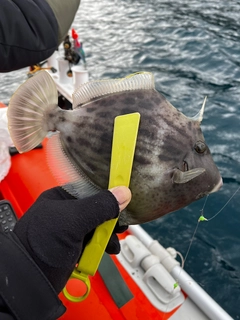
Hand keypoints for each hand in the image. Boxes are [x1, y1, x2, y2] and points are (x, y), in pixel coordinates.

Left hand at [13, 186, 130, 293]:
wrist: (30, 281)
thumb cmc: (40, 245)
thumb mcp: (74, 220)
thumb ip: (100, 206)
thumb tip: (122, 193)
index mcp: (62, 197)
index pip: (91, 188)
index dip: (109, 193)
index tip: (124, 197)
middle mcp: (67, 212)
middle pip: (97, 208)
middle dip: (111, 217)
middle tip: (121, 223)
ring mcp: (71, 230)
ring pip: (98, 226)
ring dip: (109, 234)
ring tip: (113, 241)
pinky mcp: (75, 245)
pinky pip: (95, 240)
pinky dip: (103, 245)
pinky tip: (108, 249)